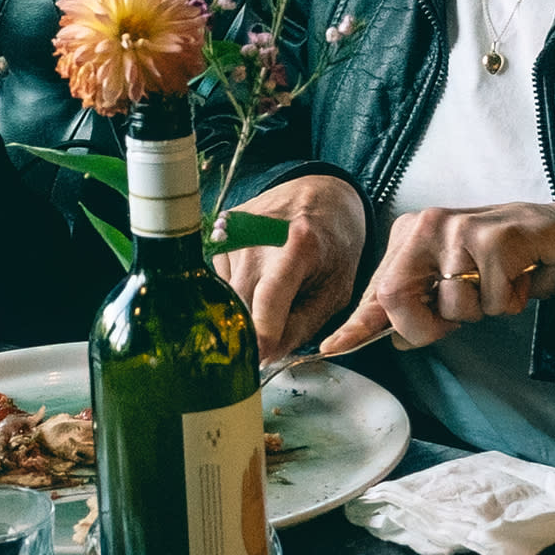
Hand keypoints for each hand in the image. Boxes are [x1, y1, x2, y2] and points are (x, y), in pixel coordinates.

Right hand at [223, 177, 363, 364]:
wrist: (320, 195)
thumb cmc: (333, 244)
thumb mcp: (336, 290)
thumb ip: (304, 325)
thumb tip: (269, 355)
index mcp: (297, 246)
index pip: (269, 299)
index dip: (262, 334)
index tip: (259, 358)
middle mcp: (258, 235)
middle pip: (239, 302)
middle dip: (250, 331)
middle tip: (267, 344)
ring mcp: (234, 231)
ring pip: (225, 294)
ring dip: (244, 308)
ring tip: (273, 294)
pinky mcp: (219, 232)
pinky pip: (220, 278)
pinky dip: (237, 289)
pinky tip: (259, 275)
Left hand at [316, 202, 554, 358]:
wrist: (554, 235)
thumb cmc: (497, 261)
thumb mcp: (450, 282)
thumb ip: (420, 307)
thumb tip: (395, 338)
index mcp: (409, 236)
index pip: (378, 288)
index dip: (357, 324)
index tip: (332, 347)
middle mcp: (427, 226)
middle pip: (396, 298)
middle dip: (426, 327)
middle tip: (454, 322)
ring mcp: (459, 229)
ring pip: (452, 305)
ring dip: (480, 310)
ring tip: (494, 283)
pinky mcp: (493, 240)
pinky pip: (491, 301)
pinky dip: (507, 301)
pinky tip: (515, 276)